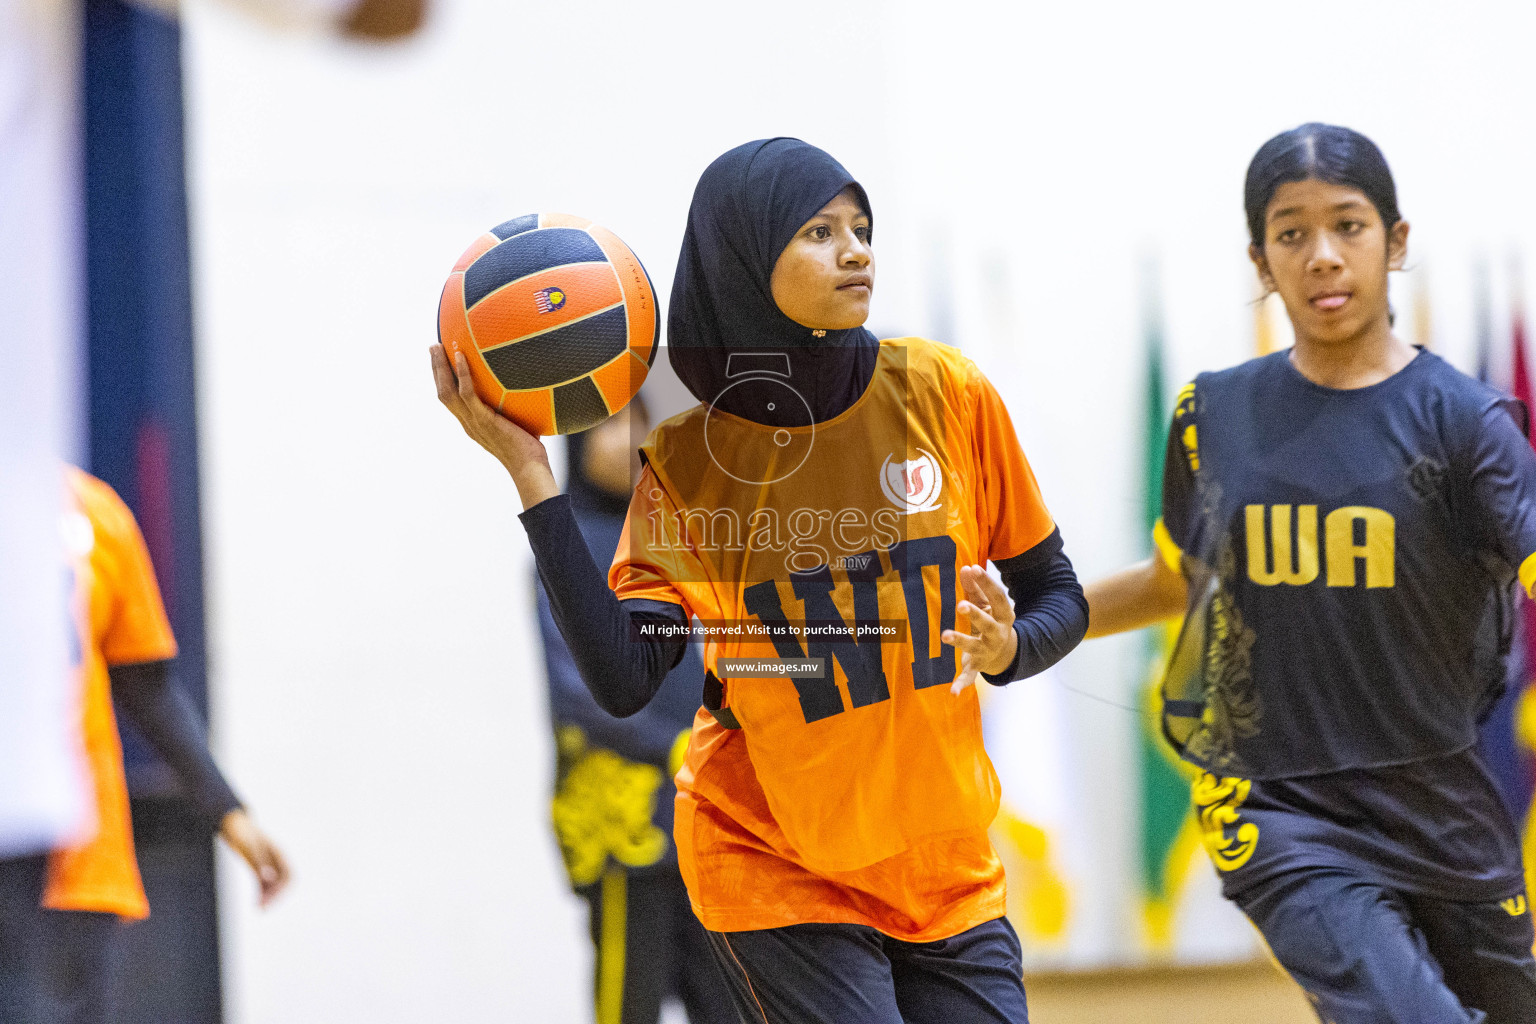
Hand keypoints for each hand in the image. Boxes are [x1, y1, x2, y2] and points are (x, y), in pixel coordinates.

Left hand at [220, 809, 290, 907]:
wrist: (231, 822)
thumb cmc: (240, 831)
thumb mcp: (248, 846)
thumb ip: (259, 861)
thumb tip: (268, 878)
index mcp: (278, 852)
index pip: (289, 876)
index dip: (281, 891)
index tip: (267, 901)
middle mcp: (276, 859)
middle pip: (284, 882)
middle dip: (276, 897)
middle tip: (262, 909)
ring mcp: (269, 862)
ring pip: (275, 884)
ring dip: (269, 897)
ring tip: (259, 909)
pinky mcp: (259, 866)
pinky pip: (266, 883)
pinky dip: (262, 893)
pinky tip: (255, 901)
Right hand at [430, 344, 558, 508]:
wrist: (529, 468)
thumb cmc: (529, 450)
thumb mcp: (517, 425)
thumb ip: (514, 409)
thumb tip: (530, 390)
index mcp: (472, 424)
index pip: (451, 400)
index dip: (443, 381)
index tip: (441, 362)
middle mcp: (468, 423)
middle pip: (442, 392)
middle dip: (436, 369)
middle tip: (433, 347)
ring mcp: (473, 422)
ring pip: (447, 391)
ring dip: (440, 367)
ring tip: (438, 346)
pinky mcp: (484, 420)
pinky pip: (468, 393)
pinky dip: (462, 374)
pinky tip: (460, 356)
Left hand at [941, 564, 1017, 693]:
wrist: (1005, 653)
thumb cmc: (991, 620)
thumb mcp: (987, 604)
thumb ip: (976, 588)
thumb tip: (966, 567)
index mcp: (1004, 615)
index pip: (998, 597)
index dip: (987, 583)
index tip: (974, 568)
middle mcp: (997, 633)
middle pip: (987, 623)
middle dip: (976, 615)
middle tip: (961, 605)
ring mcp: (987, 650)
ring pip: (973, 646)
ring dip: (959, 641)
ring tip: (944, 635)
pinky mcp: (977, 666)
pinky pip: (969, 676)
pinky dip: (961, 684)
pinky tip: (952, 692)